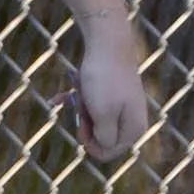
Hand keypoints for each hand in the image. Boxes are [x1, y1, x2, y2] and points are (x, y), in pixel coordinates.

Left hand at [61, 10, 150, 161]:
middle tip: (81, 104)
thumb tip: (104, 148)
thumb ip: (104, 138)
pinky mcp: (114, 92)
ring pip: (94, 118)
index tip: (80, 125)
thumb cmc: (104, 79)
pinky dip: (78, 99)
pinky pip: (92, 103)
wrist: (107, 41)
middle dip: (85, 123)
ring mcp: (124, 105)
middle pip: (100, 135)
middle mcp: (133, 120)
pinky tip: (58, 98)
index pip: (107, 152)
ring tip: (79, 92)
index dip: (89, 142)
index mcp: (134, 129)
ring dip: (81, 109)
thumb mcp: (102, 114)